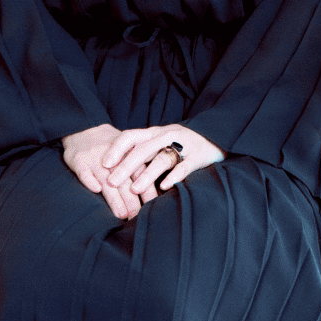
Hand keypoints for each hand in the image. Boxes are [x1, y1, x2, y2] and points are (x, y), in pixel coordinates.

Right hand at [61, 124, 157, 220]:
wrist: (83, 129)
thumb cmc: (110, 145)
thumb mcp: (127, 148)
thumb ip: (141, 166)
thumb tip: (160, 191)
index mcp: (128, 152)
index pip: (140, 172)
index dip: (147, 190)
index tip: (153, 207)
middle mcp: (112, 156)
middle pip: (125, 180)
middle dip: (132, 201)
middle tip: (138, 217)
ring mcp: (95, 158)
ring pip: (106, 180)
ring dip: (114, 198)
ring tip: (122, 214)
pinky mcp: (79, 160)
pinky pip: (84, 172)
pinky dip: (90, 180)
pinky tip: (96, 190)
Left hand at [102, 124, 223, 195]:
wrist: (216, 136)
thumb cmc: (183, 144)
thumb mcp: (161, 142)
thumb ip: (144, 151)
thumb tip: (117, 169)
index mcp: (155, 132)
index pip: (131, 136)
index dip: (116, 149)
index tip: (103, 164)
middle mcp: (167, 135)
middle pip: (143, 149)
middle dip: (125, 166)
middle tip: (112, 181)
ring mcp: (183, 145)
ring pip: (161, 158)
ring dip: (147, 174)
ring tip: (135, 189)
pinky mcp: (198, 157)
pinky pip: (184, 166)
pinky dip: (174, 176)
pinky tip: (164, 187)